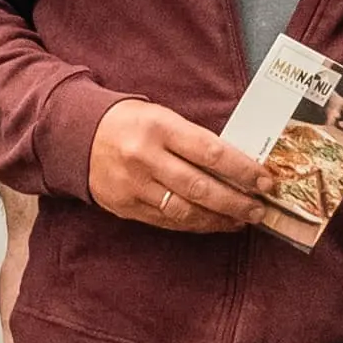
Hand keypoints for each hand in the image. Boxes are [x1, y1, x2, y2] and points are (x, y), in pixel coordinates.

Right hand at [83, 98, 269, 233]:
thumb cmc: (131, 123)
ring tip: (242, 220)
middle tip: (260, 209)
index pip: (211, 152)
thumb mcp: (162, 117)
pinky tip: (213, 223)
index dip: (243, 170)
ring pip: (185, 211)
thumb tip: (238, 166)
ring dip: (219, 219)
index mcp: (160, 128)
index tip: (266, 181)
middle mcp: (146, 158)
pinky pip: (167, 222)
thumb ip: (195, 139)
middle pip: (201, 187)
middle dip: (236, 201)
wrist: (77, 135)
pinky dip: (195, 225)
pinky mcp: (126, 207)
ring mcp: (134, 186)